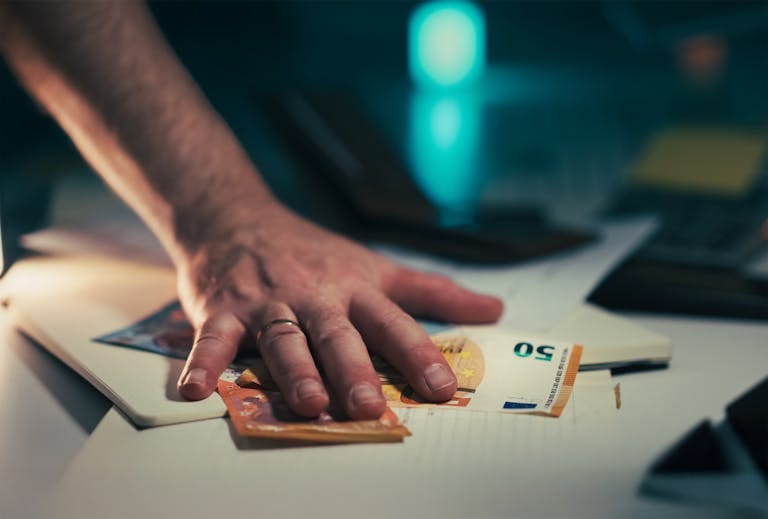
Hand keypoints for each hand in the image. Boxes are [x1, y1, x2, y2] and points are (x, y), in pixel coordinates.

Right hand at [175, 202, 502, 419]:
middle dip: (353, 369)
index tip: (442, 389)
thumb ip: (433, 294)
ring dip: (293, 370)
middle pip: (336, 334)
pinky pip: (210, 337)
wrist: (239, 217)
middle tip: (369, 405)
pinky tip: (195, 391)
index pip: (392, 322)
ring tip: (307, 404)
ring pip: (282, 337)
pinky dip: (202, 363)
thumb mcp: (377, 267)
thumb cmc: (315, 253)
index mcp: (354, 288)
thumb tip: (495, 311)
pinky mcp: (221, 308)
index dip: (418, 354)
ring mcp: (266, 302)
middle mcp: (313, 295)